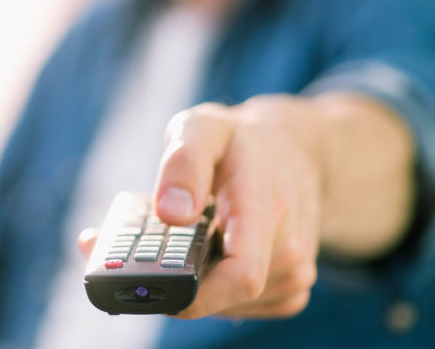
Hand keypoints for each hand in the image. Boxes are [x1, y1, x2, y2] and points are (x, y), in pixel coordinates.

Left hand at [78, 93, 413, 318]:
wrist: (294, 151)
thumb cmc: (240, 142)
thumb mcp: (204, 128)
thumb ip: (184, 163)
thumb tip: (171, 213)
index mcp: (265, 208)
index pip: (241, 276)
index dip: (191, 295)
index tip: (147, 284)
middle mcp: (288, 248)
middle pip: (219, 294)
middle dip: (174, 281)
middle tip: (141, 254)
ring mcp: (294, 273)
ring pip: (224, 303)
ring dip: (192, 283)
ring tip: (179, 245)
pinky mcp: (290, 288)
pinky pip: (238, 305)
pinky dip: (212, 289)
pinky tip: (204, 257)